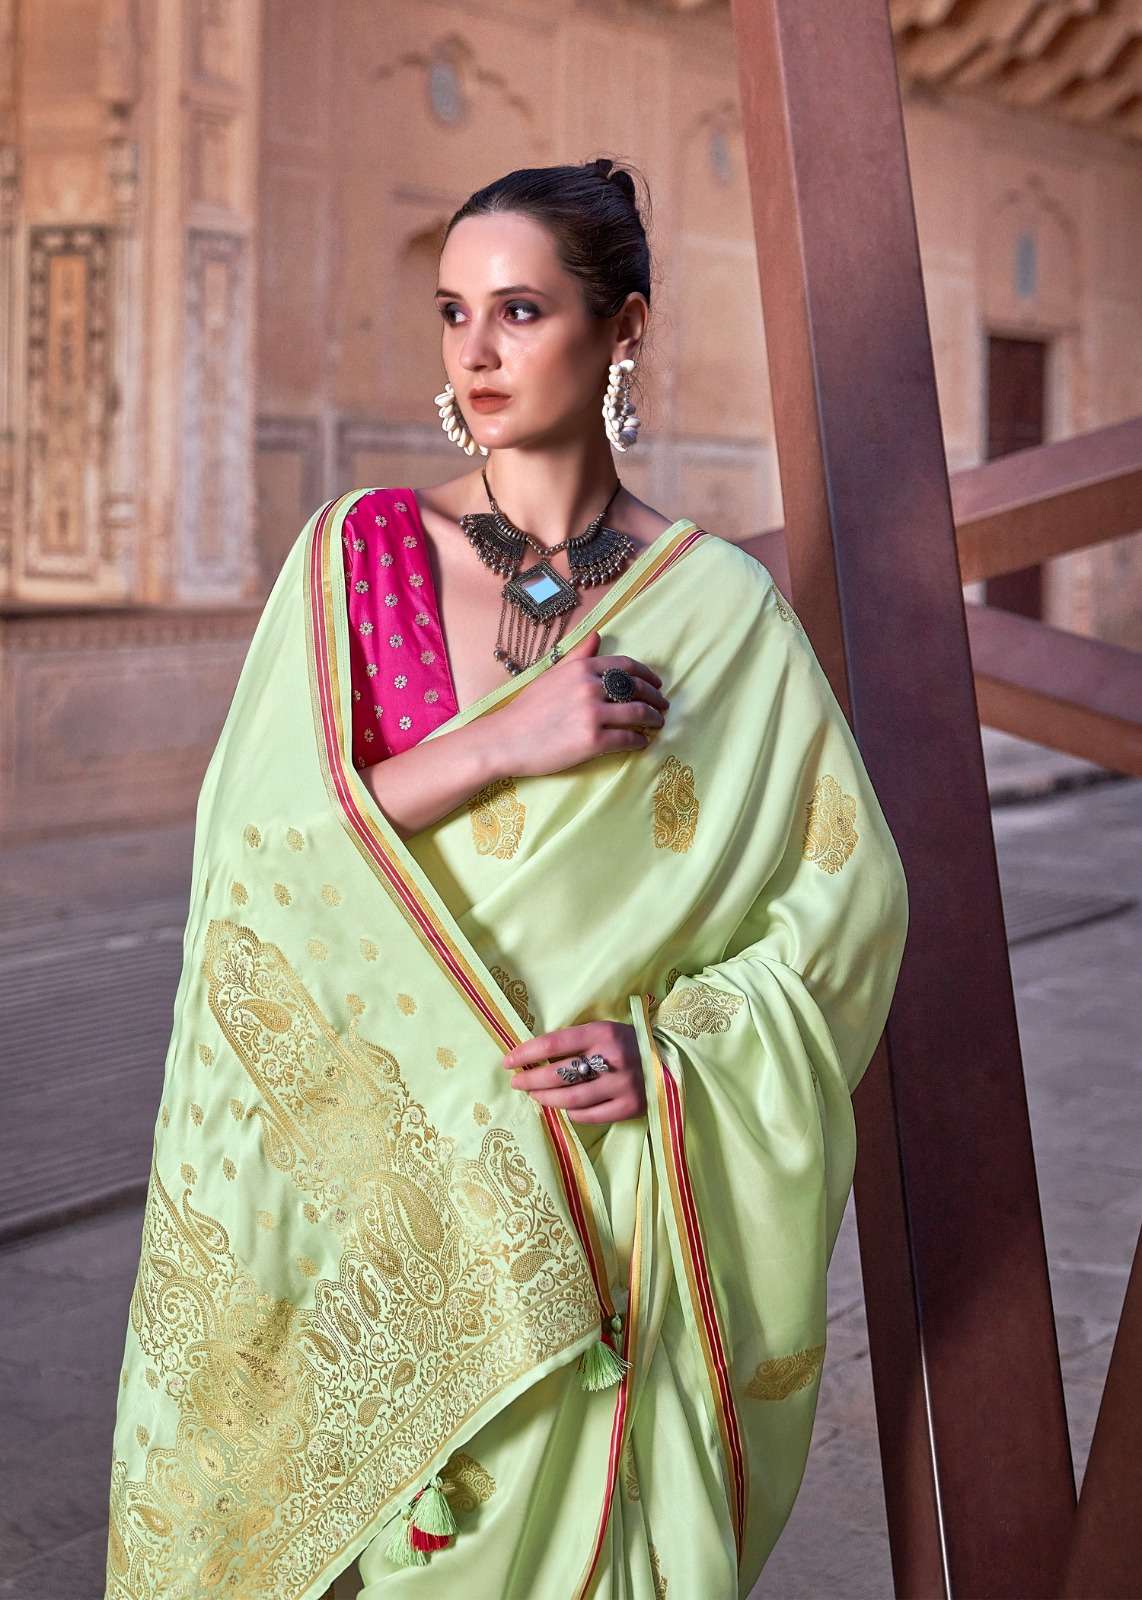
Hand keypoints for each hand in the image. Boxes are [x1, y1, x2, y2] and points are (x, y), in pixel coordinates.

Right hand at [491, 630, 670, 779]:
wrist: (506, 739)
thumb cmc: (527, 709)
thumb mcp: (552, 674)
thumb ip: (578, 656)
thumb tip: (598, 636)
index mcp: (581, 668)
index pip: (627, 666)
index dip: (647, 675)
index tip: (657, 683)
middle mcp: (590, 687)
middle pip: (637, 689)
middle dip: (655, 698)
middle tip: (663, 706)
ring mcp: (593, 715)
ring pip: (638, 714)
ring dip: (653, 720)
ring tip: (658, 724)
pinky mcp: (593, 741)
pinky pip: (628, 739)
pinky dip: (640, 741)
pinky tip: (642, 743)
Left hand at [502, 1020, 646, 1123]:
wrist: (671, 1059)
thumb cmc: (627, 1043)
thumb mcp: (604, 1031)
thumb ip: (576, 1042)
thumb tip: (534, 1058)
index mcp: (602, 1032)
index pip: (554, 1043)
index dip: (526, 1053)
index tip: (509, 1061)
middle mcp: (612, 1058)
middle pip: (558, 1074)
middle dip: (531, 1080)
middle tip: (517, 1083)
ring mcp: (622, 1085)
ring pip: (571, 1098)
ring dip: (546, 1099)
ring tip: (536, 1096)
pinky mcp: (630, 1107)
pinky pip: (590, 1115)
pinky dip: (572, 1112)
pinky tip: (565, 1107)